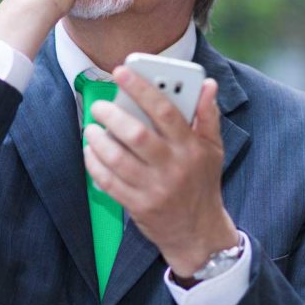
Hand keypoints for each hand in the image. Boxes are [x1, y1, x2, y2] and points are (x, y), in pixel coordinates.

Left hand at [83, 67, 239, 278]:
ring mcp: (154, 188)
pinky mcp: (138, 206)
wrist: (198, 233)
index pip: (166, 111)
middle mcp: (173, 167)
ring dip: (98, 140)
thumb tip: (208, 85)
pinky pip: (108, 182)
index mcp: (192, 147)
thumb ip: (207, 116)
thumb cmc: (202, 183)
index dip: (142, 89)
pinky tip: (91, 152)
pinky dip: (94, 164)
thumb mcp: (213, 149)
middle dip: (113, 115)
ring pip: (117, 159)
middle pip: (137, 135)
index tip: (122, 72)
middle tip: (101, 106)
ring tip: (92, 128)